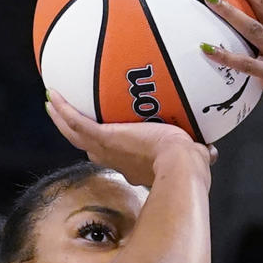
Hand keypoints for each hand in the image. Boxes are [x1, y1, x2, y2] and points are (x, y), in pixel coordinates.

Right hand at [45, 90, 216, 188]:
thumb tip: (211, 151)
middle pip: (91, 149)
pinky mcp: (105, 138)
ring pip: (77, 136)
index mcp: (136, 167)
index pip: (118, 159)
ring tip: (51, 105)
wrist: (180, 165)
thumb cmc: (190, 165)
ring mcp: (109, 150)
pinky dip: (64, 110)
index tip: (108, 145)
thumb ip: (201, 153)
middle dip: (79, 137)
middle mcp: (117, 161)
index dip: (111, 152)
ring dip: (62, 121)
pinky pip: (77, 123)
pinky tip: (52, 95)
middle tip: (67, 123)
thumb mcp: (194, 155)